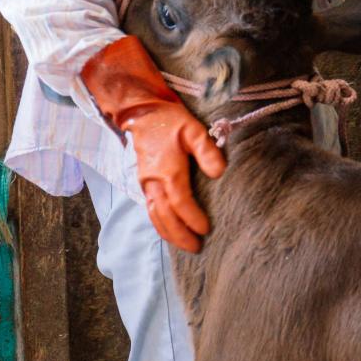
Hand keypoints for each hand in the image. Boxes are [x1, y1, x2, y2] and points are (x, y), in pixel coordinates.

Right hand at [81, 36, 226, 251]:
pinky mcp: (143, 183)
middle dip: (180, 235)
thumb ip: (207, 151)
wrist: (141, 112)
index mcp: (167, 170)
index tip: (206, 229)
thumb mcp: (193, 129)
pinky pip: (150, 209)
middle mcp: (153, 182)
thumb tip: (219, 173)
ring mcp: (145, 184)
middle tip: (196, 248)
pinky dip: (159, 223)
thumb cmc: (170, 120)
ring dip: (168, 233)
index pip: (180, 202)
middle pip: (165, 216)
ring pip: (154, 216)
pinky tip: (170, 231)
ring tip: (184, 245)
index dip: (193, 219)